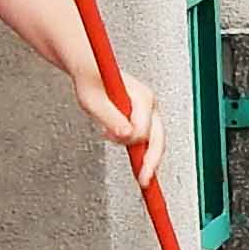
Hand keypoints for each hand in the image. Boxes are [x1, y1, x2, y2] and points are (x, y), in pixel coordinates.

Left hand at [76, 64, 158, 182]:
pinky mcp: (144, 115)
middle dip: (151, 160)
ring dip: (136, 149)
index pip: (144, 132)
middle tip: (144, 180)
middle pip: (159, 138)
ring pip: (153, 139)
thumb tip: (126, 135)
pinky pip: (148, 137)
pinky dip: (138, 147)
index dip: (135, 150)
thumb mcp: (93, 101)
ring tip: (110, 139)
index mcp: (142, 96)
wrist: (90, 69)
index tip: (139, 172)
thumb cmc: (90, 80)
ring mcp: (148, 109)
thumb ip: (109, 117)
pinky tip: (128, 151)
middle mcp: (149, 102)